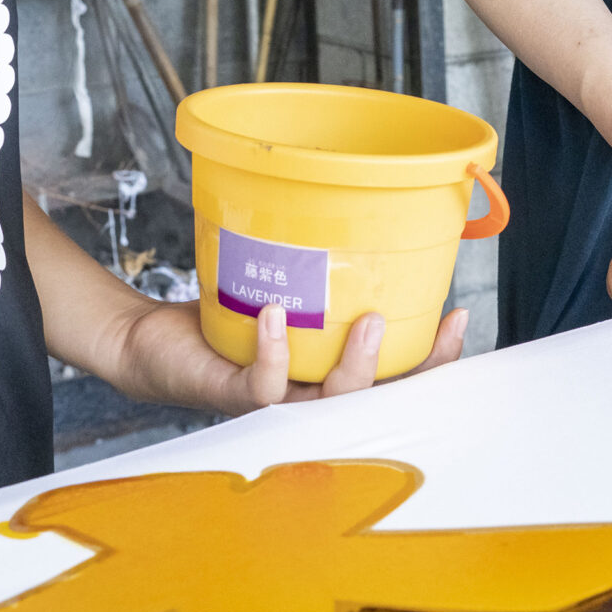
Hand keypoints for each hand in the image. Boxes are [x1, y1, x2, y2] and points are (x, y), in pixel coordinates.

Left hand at [119, 300, 469, 414]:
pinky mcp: (231, 395)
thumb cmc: (226, 318)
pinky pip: (262, 383)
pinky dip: (274, 350)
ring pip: (325, 402)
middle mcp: (309, 397)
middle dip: (403, 368)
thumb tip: (361, 207)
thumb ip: (321, 267)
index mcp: (330, 376)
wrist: (152, 343)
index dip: (434, 359)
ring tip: (367, 322)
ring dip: (352, 366)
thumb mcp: (284, 287)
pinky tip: (277, 315)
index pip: (397, 379)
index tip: (459, 317)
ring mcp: (272, 404)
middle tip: (405, 318)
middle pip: (372, 399)